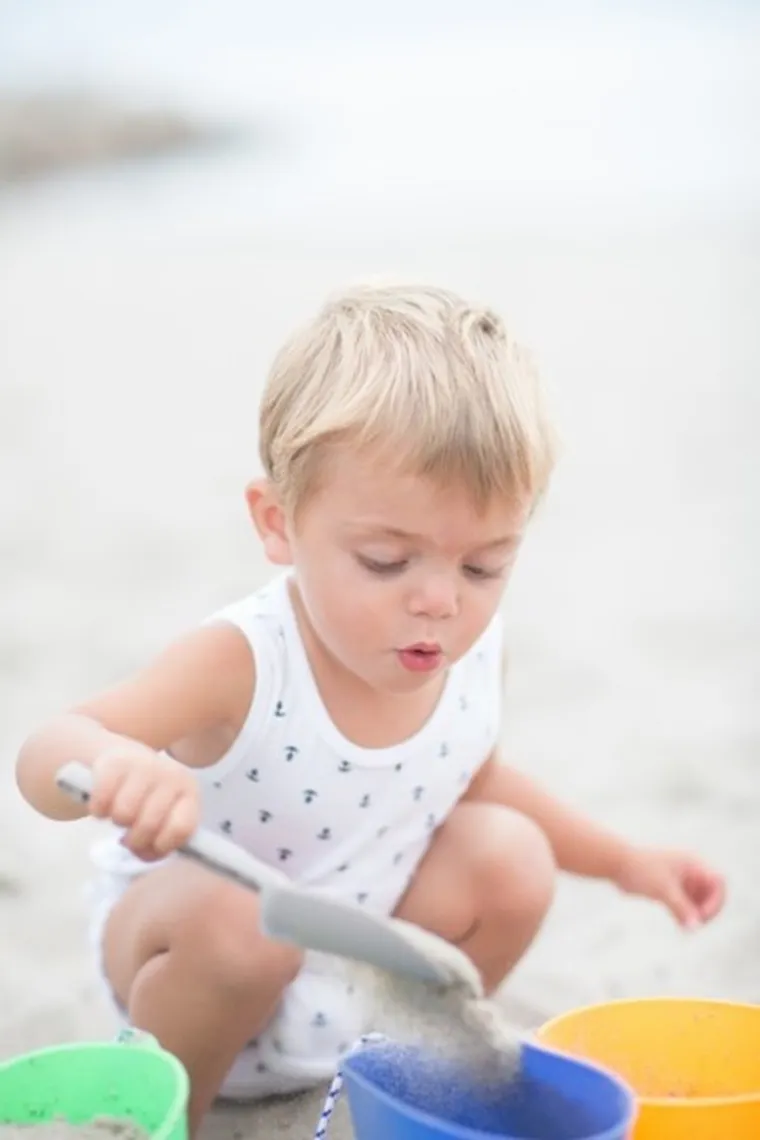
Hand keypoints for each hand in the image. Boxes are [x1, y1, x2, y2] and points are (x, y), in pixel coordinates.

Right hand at [89, 743, 200, 859]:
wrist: (126, 758)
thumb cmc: (148, 796)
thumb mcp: (165, 814)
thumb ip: (164, 837)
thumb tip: (148, 855)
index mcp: (189, 792)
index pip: (181, 828)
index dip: (162, 846)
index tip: (149, 848)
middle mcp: (172, 775)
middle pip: (149, 825)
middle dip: (134, 840)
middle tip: (128, 836)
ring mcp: (145, 765)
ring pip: (124, 814)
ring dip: (117, 822)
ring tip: (119, 816)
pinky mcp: (116, 762)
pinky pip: (102, 801)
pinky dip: (98, 810)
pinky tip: (104, 806)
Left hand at [615, 845, 725, 928]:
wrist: (616, 863)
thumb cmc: (641, 870)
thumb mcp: (663, 889)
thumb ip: (681, 908)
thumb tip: (695, 926)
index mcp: (692, 863)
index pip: (718, 882)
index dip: (716, 901)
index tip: (702, 915)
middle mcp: (689, 870)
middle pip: (711, 893)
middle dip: (707, 910)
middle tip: (695, 923)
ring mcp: (679, 879)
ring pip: (698, 900)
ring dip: (696, 914)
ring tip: (686, 925)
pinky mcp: (669, 888)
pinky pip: (685, 904)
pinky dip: (685, 914)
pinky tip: (680, 925)